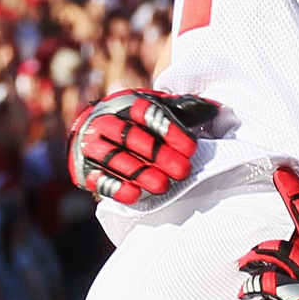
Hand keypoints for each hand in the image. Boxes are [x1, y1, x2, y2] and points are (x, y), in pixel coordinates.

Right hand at [67, 88, 216, 203]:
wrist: (90, 136)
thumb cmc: (134, 124)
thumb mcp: (156, 110)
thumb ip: (182, 109)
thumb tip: (214, 108)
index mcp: (124, 103)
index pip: (146, 112)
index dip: (169, 129)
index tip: (191, 148)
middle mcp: (104, 121)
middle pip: (130, 136)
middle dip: (158, 154)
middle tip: (182, 171)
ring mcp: (91, 145)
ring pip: (114, 157)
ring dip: (139, 172)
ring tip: (162, 186)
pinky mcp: (84, 168)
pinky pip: (98, 177)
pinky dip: (115, 186)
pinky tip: (134, 195)